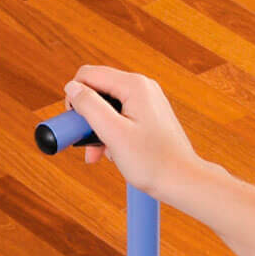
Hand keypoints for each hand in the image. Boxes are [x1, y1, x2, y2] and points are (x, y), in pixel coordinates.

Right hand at [66, 66, 201, 198]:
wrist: (182, 180)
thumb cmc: (153, 162)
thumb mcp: (113, 133)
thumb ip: (89, 106)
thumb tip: (71, 87)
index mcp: (134, 86)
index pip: (88, 75)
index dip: (74, 98)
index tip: (75, 126)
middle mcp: (142, 87)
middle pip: (98, 89)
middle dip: (86, 116)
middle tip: (85, 143)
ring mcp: (147, 100)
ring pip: (107, 105)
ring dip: (97, 128)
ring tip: (100, 153)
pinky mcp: (149, 114)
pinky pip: (120, 115)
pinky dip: (111, 132)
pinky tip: (113, 152)